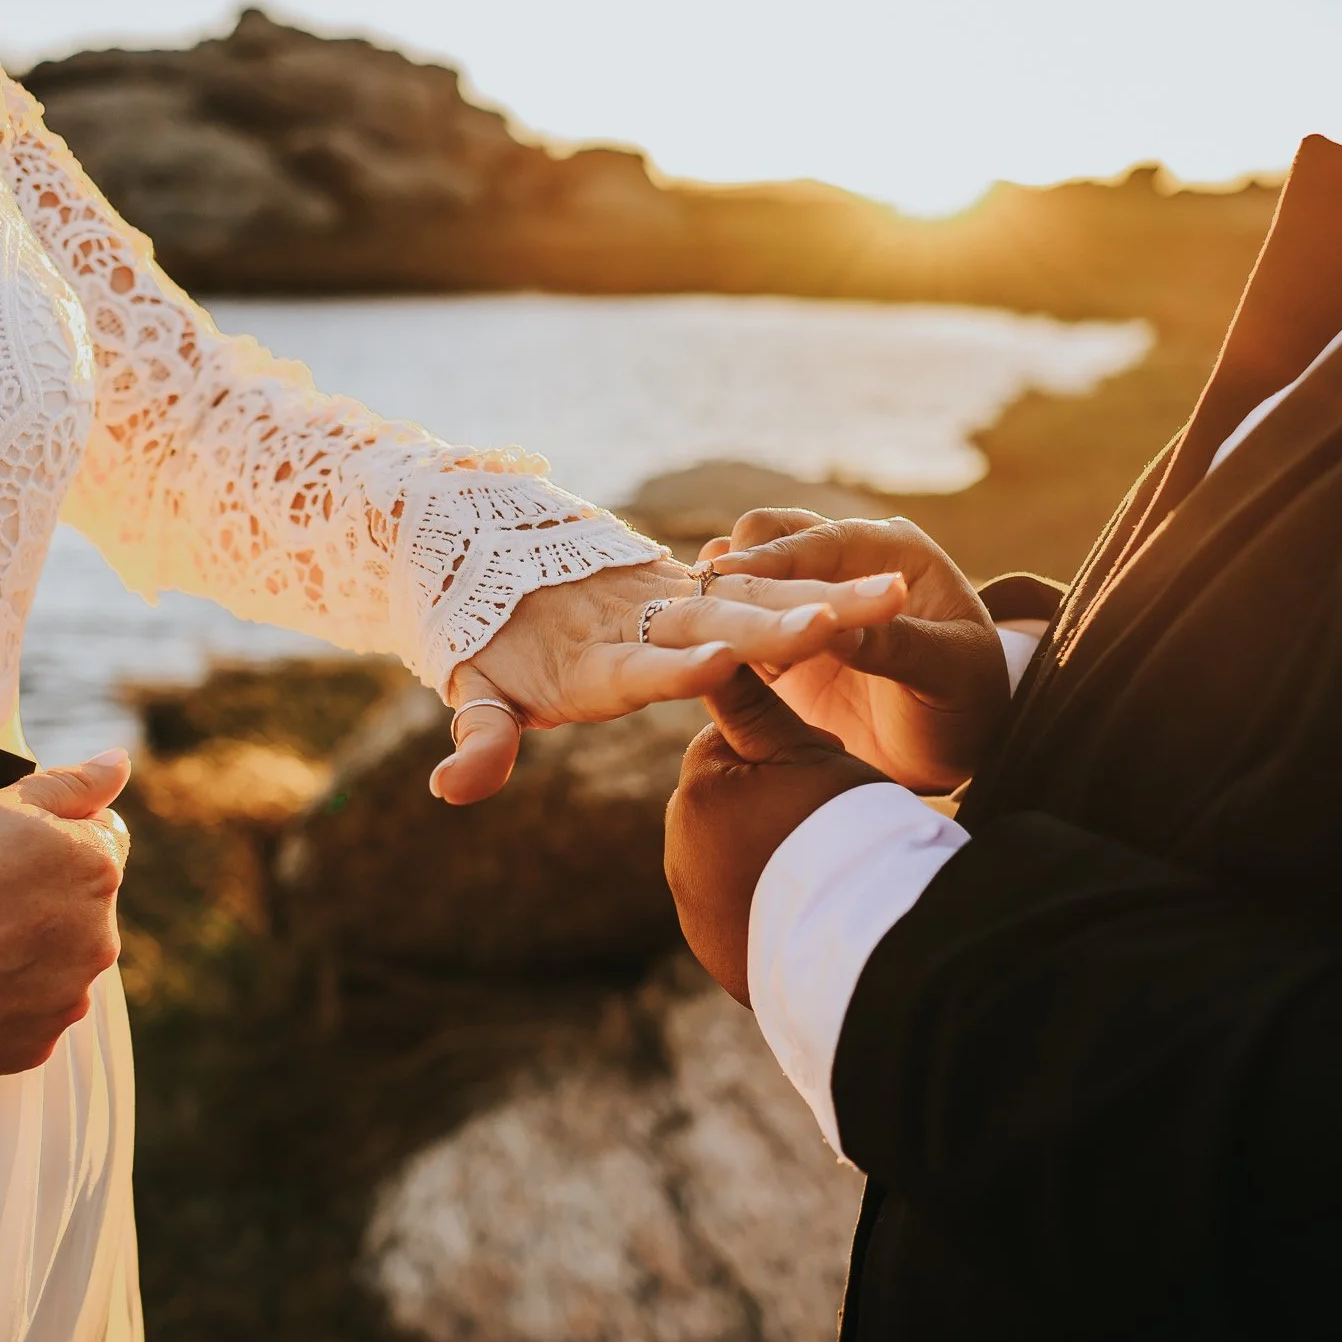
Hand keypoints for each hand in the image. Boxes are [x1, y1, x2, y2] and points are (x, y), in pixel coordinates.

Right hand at [0, 749, 133, 1078]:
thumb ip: (71, 786)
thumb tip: (120, 762)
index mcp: (97, 868)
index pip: (101, 842)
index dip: (49, 842)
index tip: (0, 856)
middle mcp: (99, 938)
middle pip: (83, 909)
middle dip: (44, 901)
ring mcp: (68, 998)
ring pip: (59, 965)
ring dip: (28, 955)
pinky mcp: (36, 1045)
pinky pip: (31, 1016)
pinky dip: (4, 1003)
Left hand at [432, 556, 911, 803]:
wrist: (498, 551)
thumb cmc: (492, 641)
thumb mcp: (477, 691)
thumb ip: (478, 741)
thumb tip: (448, 790)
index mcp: (595, 659)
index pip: (642, 667)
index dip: (679, 667)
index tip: (722, 660)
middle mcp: (645, 621)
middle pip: (720, 622)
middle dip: (780, 621)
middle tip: (840, 619)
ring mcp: (677, 598)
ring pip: (758, 598)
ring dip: (823, 596)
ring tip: (894, 590)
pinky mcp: (700, 584)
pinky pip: (766, 587)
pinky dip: (820, 584)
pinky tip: (889, 588)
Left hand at [665, 667, 884, 1005]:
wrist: (865, 941)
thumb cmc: (844, 829)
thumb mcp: (807, 751)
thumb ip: (752, 703)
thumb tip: (711, 651)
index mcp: (698, 792)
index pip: (729, 748)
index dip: (782, 754)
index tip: (820, 776)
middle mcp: (680, 849)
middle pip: (728, 803)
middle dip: (767, 804)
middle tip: (825, 820)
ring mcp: (693, 907)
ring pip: (731, 856)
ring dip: (765, 853)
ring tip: (821, 864)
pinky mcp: (714, 947)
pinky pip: (736, 909)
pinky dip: (763, 902)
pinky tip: (807, 904)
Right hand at [697, 511, 1008, 791]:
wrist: (954, 743)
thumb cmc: (968, 700)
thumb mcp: (948, 673)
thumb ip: (896, 644)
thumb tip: (835, 626)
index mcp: (891, 551)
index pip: (824, 540)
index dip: (775, 557)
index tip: (734, 575)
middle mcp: (841, 563)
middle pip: (769, 538)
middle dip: (736, 568)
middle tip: (705, 605)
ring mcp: (804, 599)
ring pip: (743, 576)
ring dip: (717, 595)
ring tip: (689, 627)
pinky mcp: (777, 641)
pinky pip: (733, 625)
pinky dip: (710, 630)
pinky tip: (691, 653)